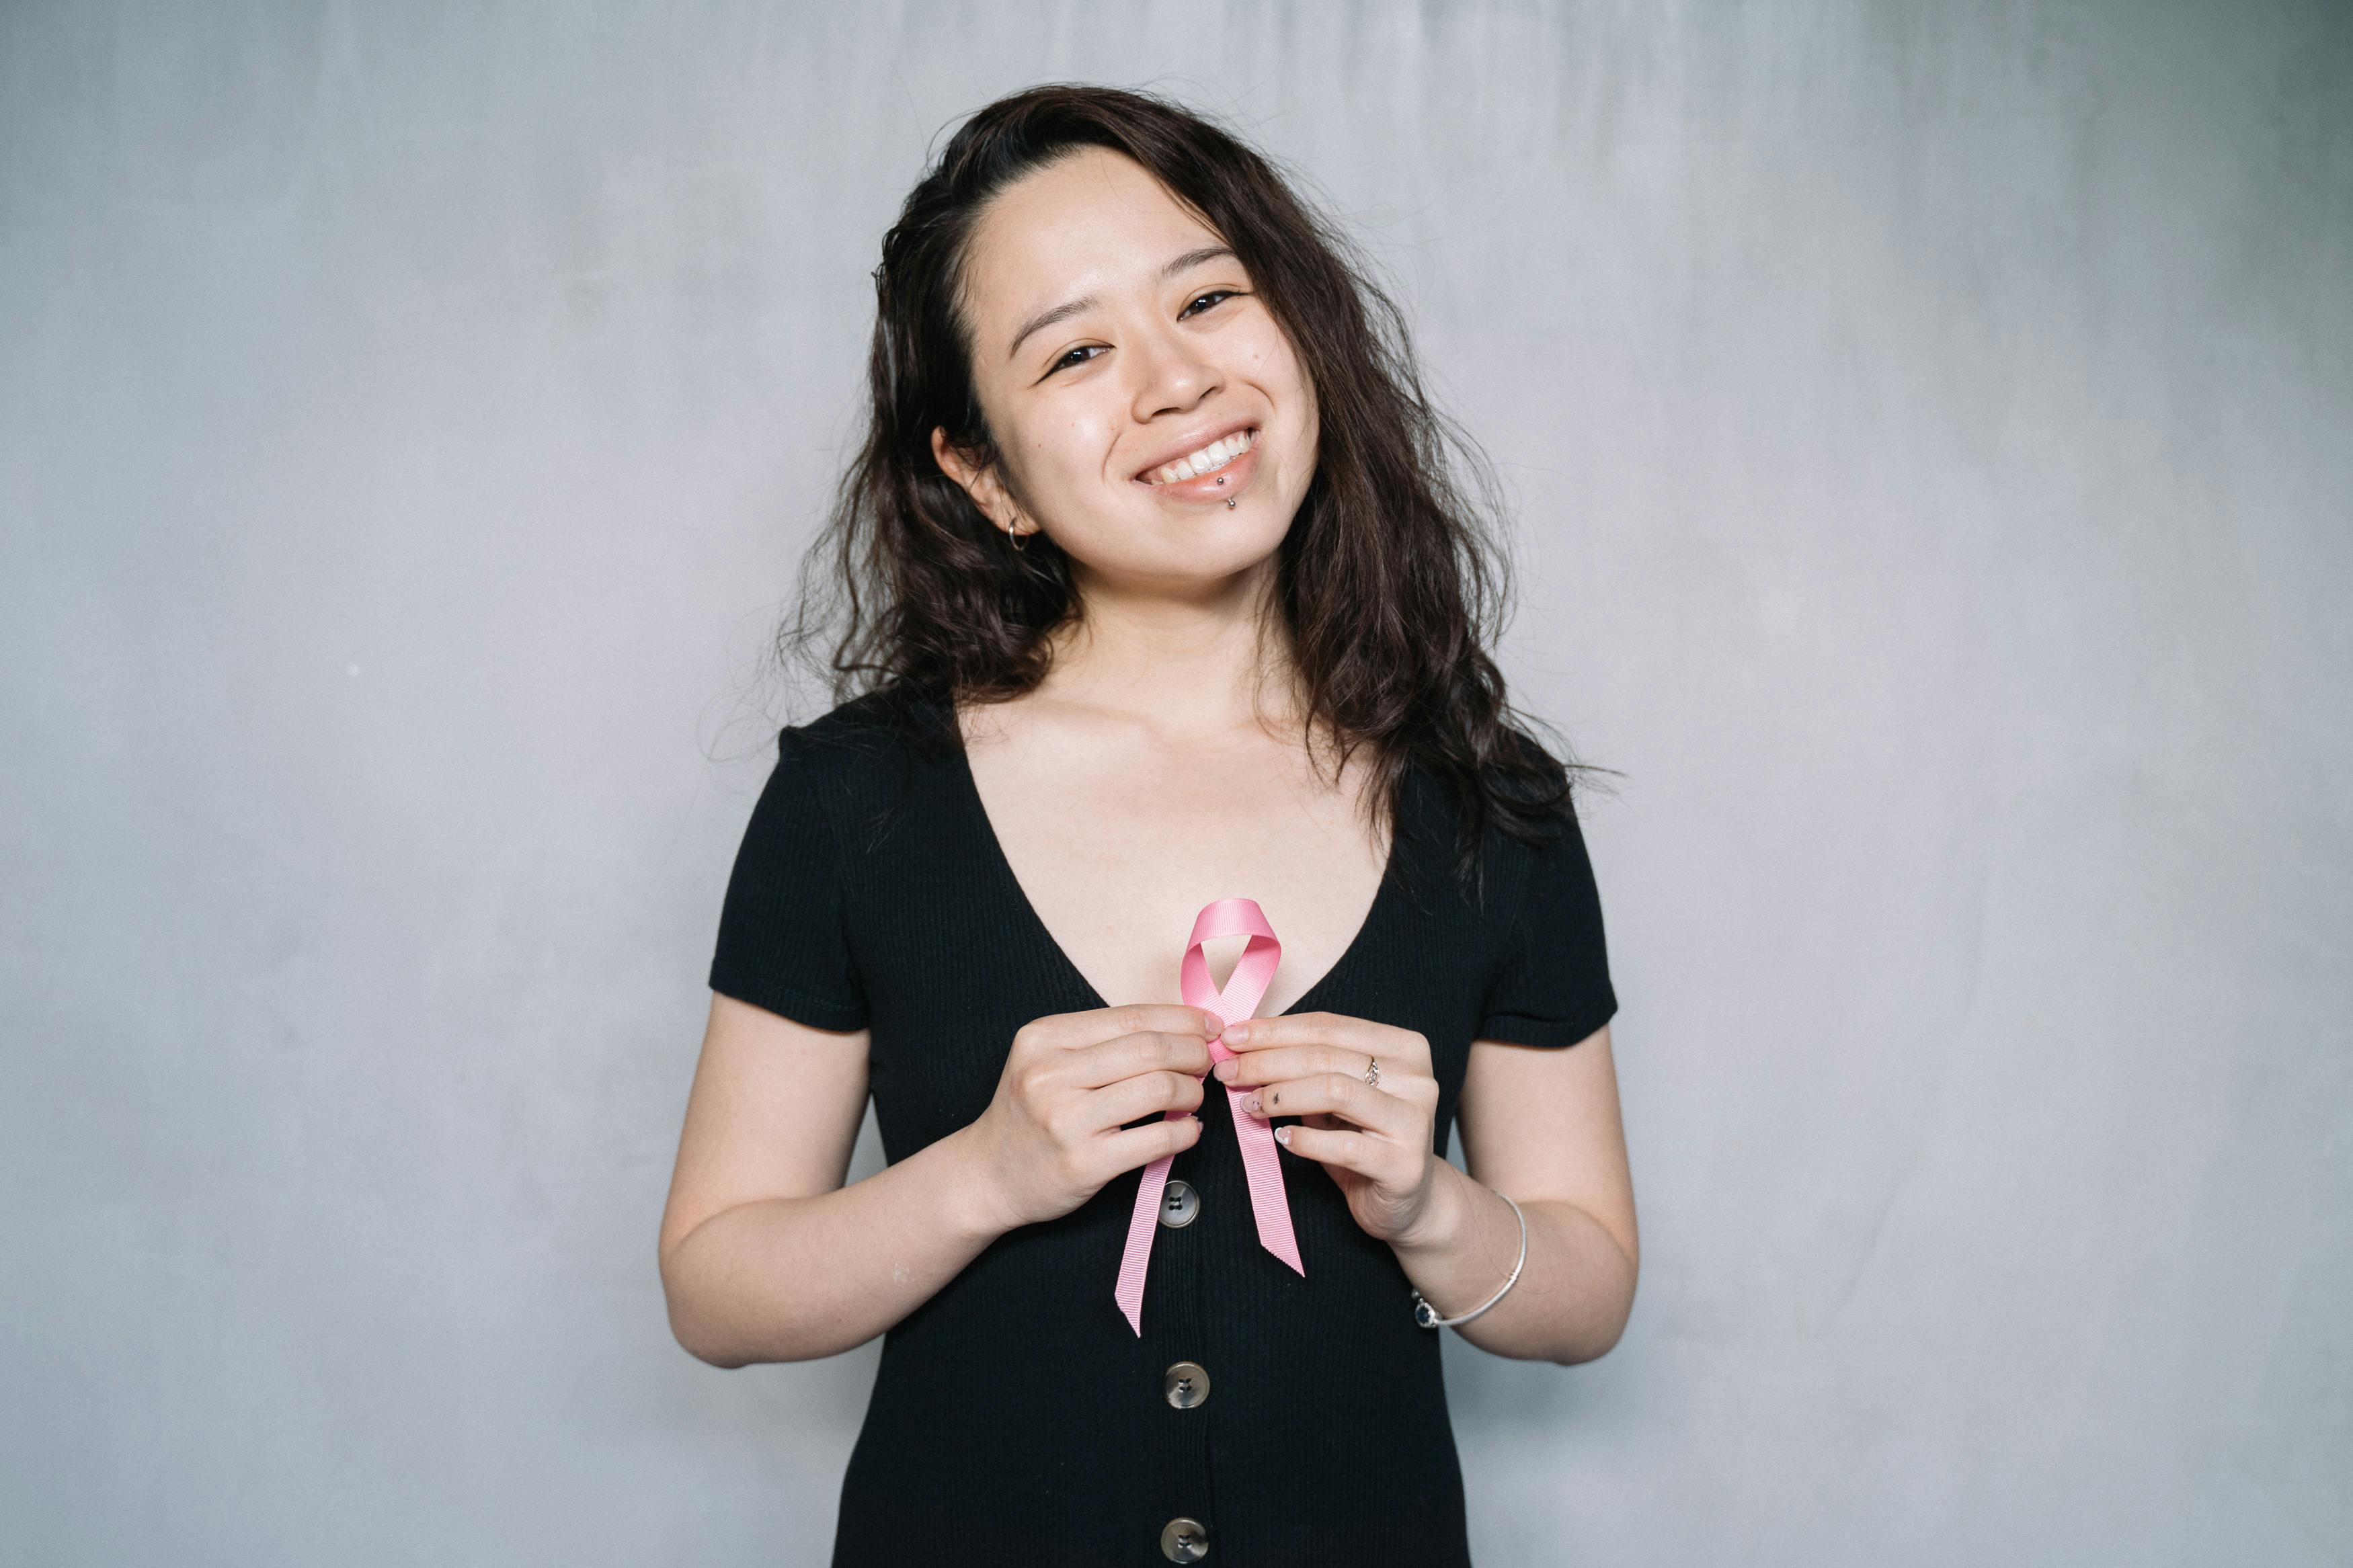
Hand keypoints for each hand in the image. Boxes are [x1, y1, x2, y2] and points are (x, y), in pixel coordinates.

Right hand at [960, 1004, 1221, 1232]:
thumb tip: (1182, 1027)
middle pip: (1150, 1049)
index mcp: (1044, 1038)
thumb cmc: (1029, 1114)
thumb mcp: (1047, 1060)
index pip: (1131, 1017)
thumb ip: (1103, 1041)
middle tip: (1206, 1063)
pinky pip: (1157, 1139)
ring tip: (1192, 1096)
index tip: (1208, 1026)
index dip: (1182, 1019)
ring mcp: (1066, 1120)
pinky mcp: (1084, 1163)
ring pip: (1158, 1088)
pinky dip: (1186, 1131)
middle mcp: (1050, 1074)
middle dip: (1193, 1052)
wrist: (986, 1175)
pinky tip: (1188, 1129)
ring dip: (1192, 1090)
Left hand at [1211, 1012, 1443, 1246]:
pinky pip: (1344, 1146)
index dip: (1274, 1029)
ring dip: (1281, 1095)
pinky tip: (1282, 1138)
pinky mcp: (1405, 1164)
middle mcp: (1417, 1078)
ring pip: (1334, 1090)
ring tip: (1249, 1103)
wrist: (1410, 1200)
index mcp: (1403, 1047)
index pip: (1328, 1026)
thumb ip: (1305, 1067)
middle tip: (1228, 1071)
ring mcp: (1414, 1121)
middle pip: (1326, 1056)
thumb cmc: (1365, 1139)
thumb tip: (1242, 1044)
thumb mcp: (1337, 1095)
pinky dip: (1306, 1140)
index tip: (1232, 1036)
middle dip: (1266, 1061)